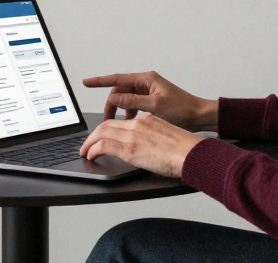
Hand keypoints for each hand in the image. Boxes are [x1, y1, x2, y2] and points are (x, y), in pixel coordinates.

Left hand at [79, 114, 202, 177]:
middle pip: (106, 125)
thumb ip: (153, 140)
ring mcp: (133, 135)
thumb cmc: (186, 150)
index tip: (100, 136)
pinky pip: (103, 146)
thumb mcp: (167, 138)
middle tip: (87, 144)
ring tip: (85, 151)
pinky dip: (93, 150)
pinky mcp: (130, 149)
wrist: (192, 153)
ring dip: (89, 143)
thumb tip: (147, 150)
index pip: (120, 122)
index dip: (106, 128)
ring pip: (101, 133)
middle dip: (93, 135)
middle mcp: (138, 124)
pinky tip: (91, 156)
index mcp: (147, 120)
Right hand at [82, 71, 216, 130]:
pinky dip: (130, 113)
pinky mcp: (152, 101)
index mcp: (146, 79)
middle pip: (120, 91)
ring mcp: (149, 92)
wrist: (199, 116)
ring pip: (126, 99)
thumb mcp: (154, 107)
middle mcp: (146, 83)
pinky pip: (134, 105)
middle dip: (112, 104)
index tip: (86, 82)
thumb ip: (132, 101)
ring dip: (121, 110)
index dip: (100, 81)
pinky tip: (132, 123)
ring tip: (120, 124)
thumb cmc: (182, 109)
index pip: (117, 78)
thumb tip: (114, 97)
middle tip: (106, 120)